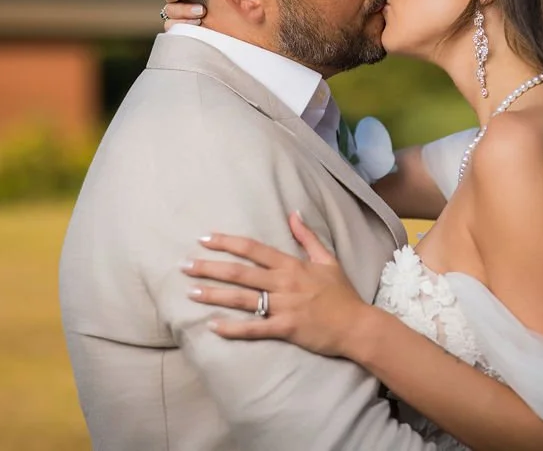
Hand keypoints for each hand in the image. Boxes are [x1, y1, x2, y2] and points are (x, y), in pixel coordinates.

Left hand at [180, 212, 368, 357]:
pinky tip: (212, 327)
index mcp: (292, 265)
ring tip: (191, 292)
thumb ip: (307, 237)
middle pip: (240, 273)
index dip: (227, 242)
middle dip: (210, 267)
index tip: (205, 238)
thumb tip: (293, 213)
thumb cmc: (342, 294)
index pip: (253, 249)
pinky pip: (254, 328)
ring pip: (242, 299)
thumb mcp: (328, 260)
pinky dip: (232, 328)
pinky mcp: (286, 328)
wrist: (357, 325)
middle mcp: (284, 283)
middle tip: (184, 265)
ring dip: (214, 295)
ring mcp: (284, 306)